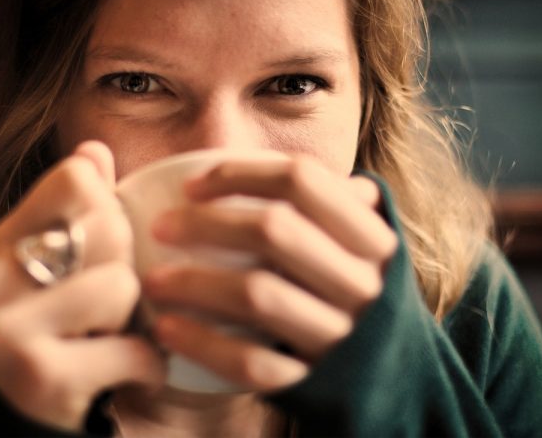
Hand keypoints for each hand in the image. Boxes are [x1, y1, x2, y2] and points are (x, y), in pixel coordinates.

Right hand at [0, 141, 164, 430]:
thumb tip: (94, 148)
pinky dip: (146, 367)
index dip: (110, 210)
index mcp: (0, 243)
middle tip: (109, 305)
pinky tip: (127, 374)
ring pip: (121, 285)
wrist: (24, 424)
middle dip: (126, 268)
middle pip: (107, 225)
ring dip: (135, 320)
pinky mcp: (38, 376)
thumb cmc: (58, 336)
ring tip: (110, 337)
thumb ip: (76, 209)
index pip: (77, 178)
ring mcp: (7, 329)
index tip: (102, 250)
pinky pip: (132, 348)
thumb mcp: (61, 269)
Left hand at [144, 156, 396, 390]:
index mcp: (371, 238)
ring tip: (152, 280)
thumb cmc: (352, 295)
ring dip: (194, 283)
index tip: (191, 185)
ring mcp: (341, 336)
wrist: (389, 381)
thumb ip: (327, 203)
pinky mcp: (314, 381)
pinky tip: (168, 329)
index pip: (302, 180)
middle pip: (274, 231)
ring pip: (258, 295)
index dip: (239, 173)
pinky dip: (204, 344)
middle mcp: (362, 283)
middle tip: (159, 227)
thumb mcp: (358, 246)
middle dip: (205, 224)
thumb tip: (261, 160)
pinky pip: (252, 363)